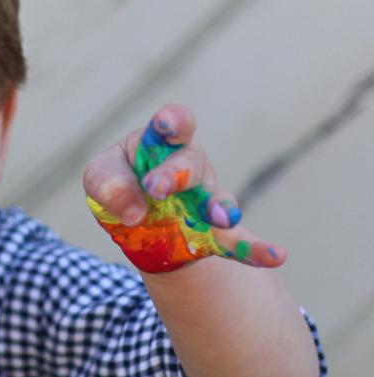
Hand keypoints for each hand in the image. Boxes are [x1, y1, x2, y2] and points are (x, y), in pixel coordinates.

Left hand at [83, 104, 285, 273]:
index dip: (173, 121)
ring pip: (216, 200)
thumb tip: (134, 210)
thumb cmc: (119, 186)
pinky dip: (256, 250)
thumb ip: (107, 183)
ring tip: (221, 219)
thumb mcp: (100, 178)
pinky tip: (276, 255)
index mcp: (159, 144)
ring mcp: (205, 201)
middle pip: (190, 164)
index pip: (172, 125)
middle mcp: (189, 168)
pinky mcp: (212, 234)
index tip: (167, 125)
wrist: (137, 225)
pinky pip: (238, 242)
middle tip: (156, 188)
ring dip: (219, 208)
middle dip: (174, 173)